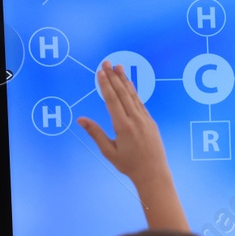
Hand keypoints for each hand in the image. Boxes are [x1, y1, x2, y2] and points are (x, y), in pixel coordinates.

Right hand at [78, 63, 170, 185]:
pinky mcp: (150, 122)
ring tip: (118, 67)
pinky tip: (129, 83)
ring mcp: (145, 120)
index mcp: (123, 127)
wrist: (153, 173)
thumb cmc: (128, 165)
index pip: (112, 101)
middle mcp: (135, 120)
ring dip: (124, 80)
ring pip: (133, 96)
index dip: (106, 85)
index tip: (100, 72)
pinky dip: (134, 92)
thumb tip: (80, 119)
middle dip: (113, 77)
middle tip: (106, 62)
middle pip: (122, 94)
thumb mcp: (108, 151)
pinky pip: (140, 103)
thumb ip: (95, 133)